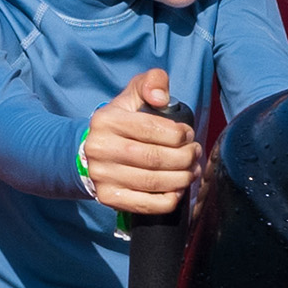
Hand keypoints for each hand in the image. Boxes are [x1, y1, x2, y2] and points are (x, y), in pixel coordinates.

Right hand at [81, 69, 201, 213]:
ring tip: (192, 170)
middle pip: (156, 158)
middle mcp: (100, 149)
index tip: (189, 135)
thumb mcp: (133, 93)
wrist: (91, 152)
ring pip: (154, 182)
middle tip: (195, 154)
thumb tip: (161, 97)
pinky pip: (146, 205)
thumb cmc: (122, 121)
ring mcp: (102, 176)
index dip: (179, 134)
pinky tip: (177, 189)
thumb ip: (151, 82)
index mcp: (107, 120)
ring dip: (182, 178)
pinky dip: (169, 199)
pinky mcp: (108, 197)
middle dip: (185, 157)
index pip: (152, 128)